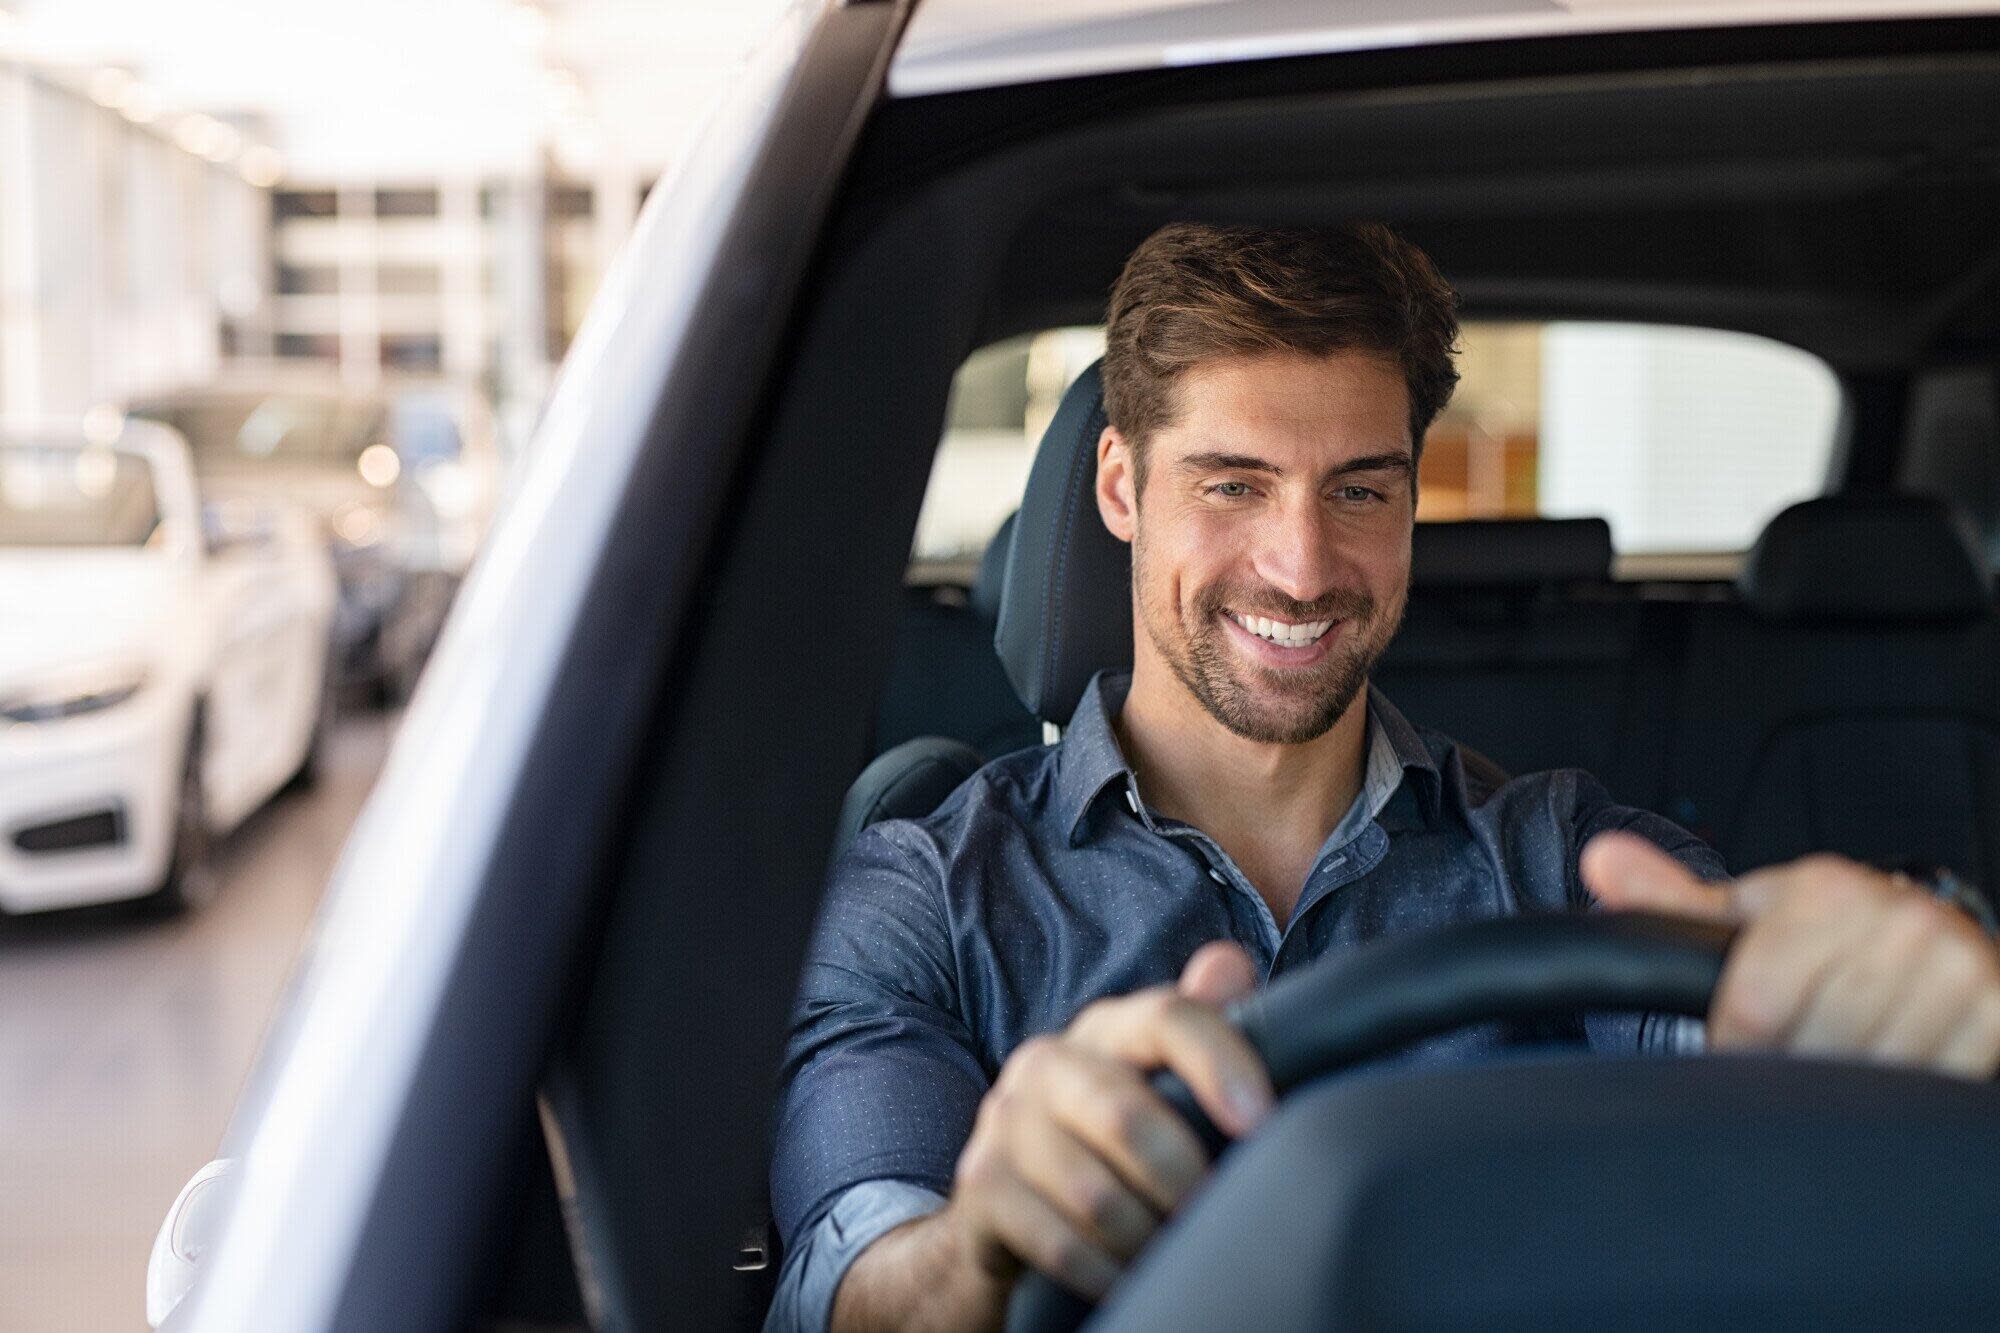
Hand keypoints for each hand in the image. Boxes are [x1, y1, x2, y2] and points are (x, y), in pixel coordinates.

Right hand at [944, 941, 1270, 1302]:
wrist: (1005, 1207)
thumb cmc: (1109, 1138)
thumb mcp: (1157, 1081)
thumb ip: (1200, 1025)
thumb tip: (1229, 964)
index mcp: (1105, 1029)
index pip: (1167, 1018)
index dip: (1219, 1061)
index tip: (1261, 1121)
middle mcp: (1047, 1061)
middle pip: (1126, 1115)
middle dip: (1183, 1177)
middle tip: (1215, 1215)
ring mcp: (1005, 1122)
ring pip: (1095, 1194)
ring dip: (1148, 1238)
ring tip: (1174, 1253)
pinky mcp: (979, 1184)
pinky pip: (1058, 1242)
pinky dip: (1106, 1272)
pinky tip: (1129, 1279)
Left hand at [1582, 832, 1999, 1077]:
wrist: (1926, 941)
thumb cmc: (1823, 933)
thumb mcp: (1748, 915)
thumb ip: (1671, 899)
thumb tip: (1599, 860)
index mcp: (1828, 892)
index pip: (1756, 1007)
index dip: (1736, 1045)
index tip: (1737, 1047)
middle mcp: (1902, 921)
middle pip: (1814, 1046)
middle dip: (1793, 1065)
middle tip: (1796, 1054)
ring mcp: (1958, 967)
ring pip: (1872, 1072)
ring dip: (1849, 1084)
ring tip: (1842, 1053)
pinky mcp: (1999, 1012)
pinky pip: (1932, 1084)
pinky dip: (1903, 1092)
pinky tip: (1891, 1060)